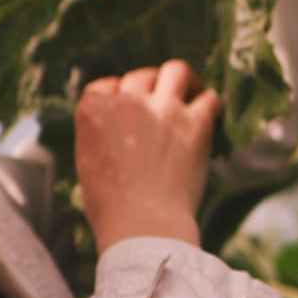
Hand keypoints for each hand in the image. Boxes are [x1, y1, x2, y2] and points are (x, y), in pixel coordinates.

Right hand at [75, 61, 221, 254]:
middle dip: (148, 88)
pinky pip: (210, 98)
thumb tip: (111, 126)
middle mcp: (127, 101)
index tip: (126, 107)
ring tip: (188, 93)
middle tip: (158, 105)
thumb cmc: (110, 207)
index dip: (117, 94)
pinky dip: (210, 104)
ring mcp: (163, 109)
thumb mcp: (87, 162)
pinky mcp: (195, 124)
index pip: (106, 85)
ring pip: (176, 71)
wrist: (143, 226)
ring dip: (182, 81)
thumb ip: (97, 134)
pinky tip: (210, 116)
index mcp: (94, 110)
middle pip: (140, 76)